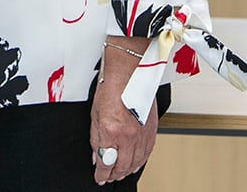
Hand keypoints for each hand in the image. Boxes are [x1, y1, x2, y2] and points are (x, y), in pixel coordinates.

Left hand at [90, 38, 156, 184]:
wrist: (131, 70)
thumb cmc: (112, 85)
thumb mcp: (95, 114)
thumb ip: (95, 138)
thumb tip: (97, 154)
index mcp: (112, 131)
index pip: (107, 162)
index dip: (102, 174)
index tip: (99, 177)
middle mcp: (129, 134)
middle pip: (123, 165)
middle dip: (114, 174)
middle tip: (109, 177)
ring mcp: (142, 132)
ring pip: (137, 161)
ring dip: (128, 170)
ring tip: (121, 173)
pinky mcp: (152, 127)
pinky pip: (148, 150)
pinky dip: (141, 159)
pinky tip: (136, 162)